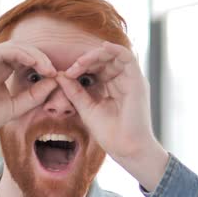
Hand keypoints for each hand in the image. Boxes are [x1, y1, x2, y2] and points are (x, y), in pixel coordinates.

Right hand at [0, 42, 57, 153]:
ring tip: (48, 69)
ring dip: (35, 55)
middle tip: (55, 71)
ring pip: (16, 47)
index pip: (23, 58)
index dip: (41, 63)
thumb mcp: (15, 106)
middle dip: (41, 57)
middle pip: (22, 49)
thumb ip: (34, 95)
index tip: (55, 76)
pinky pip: (6, 51)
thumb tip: (55, 81)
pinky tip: (35, 64)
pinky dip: (23, 55)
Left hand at [56, 41, 167, 189]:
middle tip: (71, 69)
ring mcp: (131, 80)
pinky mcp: (137, 81)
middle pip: (105, 59)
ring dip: (96, 55)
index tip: (66, 74)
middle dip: (86, 60)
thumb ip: (74, 91)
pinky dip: (115, 50)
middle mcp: (123, 81)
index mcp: (112, 87)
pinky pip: (127, 57)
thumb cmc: (109, 133)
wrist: (126, 148)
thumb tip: (59, 75)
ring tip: (80, 63)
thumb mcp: (86, 108)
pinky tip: (102, 48)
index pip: (96, 67)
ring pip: (114, 56)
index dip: (81, 66)